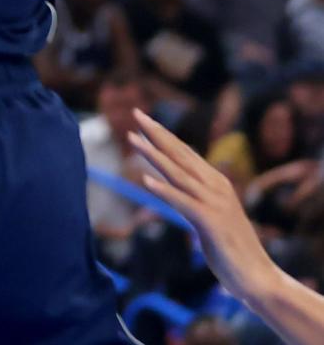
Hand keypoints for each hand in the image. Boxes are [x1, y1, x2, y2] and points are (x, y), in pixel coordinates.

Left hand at [130, 110, 274, 304]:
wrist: (259, 277)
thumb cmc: (232, 249)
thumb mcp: (211, 215)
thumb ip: (195, 197)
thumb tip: (177, 185)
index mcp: (216, 182)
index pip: (184, 152)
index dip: (163, 134)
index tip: (142, 117)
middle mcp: (216, 186)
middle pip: (180, 154)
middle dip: (156, 133)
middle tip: (135, 113)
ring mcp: (215, 203)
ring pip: (177, 173)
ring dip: (153, 155)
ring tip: (132, 139)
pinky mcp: (212, 222)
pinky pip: (183, 203)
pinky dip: (164, 191)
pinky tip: (145, 181)